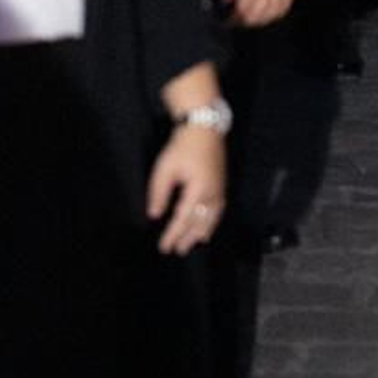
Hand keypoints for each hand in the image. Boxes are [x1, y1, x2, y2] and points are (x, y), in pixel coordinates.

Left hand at [147, 125, 224, 254]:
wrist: (205, 127)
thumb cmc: (183, 146)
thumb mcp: (165, 168)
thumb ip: (159, 193)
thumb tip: (154, 214)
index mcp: (198, 189)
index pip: (183, 218)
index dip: (173, 234)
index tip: (164, 246)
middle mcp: (212, 193)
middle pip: (200, 222)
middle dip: (188, 237)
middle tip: (177, 250)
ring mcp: (219, 188)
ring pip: (211, 217)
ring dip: (201, 232)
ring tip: (193, 243)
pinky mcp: (222, 183)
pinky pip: (219, 210)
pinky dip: (212, 222)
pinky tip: (208, 227)